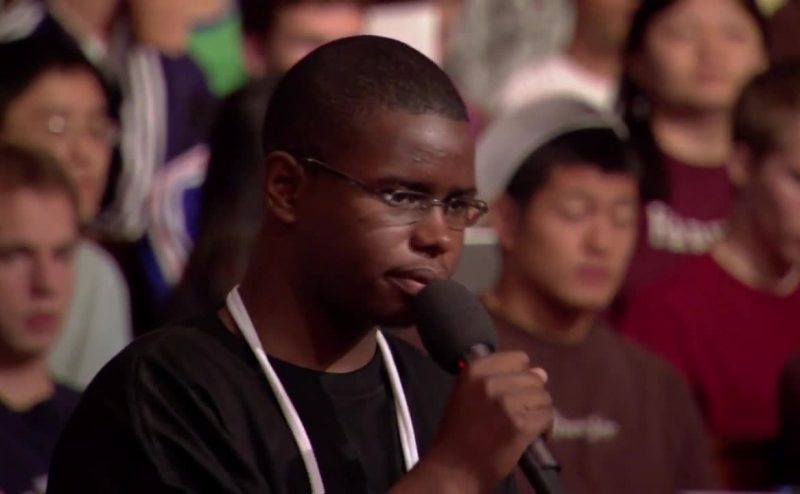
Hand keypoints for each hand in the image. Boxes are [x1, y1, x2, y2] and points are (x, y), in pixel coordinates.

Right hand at [397, 351, 551, 493]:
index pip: (518, 359)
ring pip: (544, 398)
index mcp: (474, 370)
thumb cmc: (459, 433)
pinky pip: (548, 417)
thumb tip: (541, 372)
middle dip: (532, 396)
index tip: (514, 391)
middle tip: (520, 414)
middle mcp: (490, 382)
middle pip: (534, 378)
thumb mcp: (468, 394)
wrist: (454, 468)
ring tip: (525, 426)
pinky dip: (545, 429)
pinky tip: (533, 436)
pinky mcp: (520, 426)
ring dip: (539, 412)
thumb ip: (500, 379)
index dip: (520, 375)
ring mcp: (506, 404)